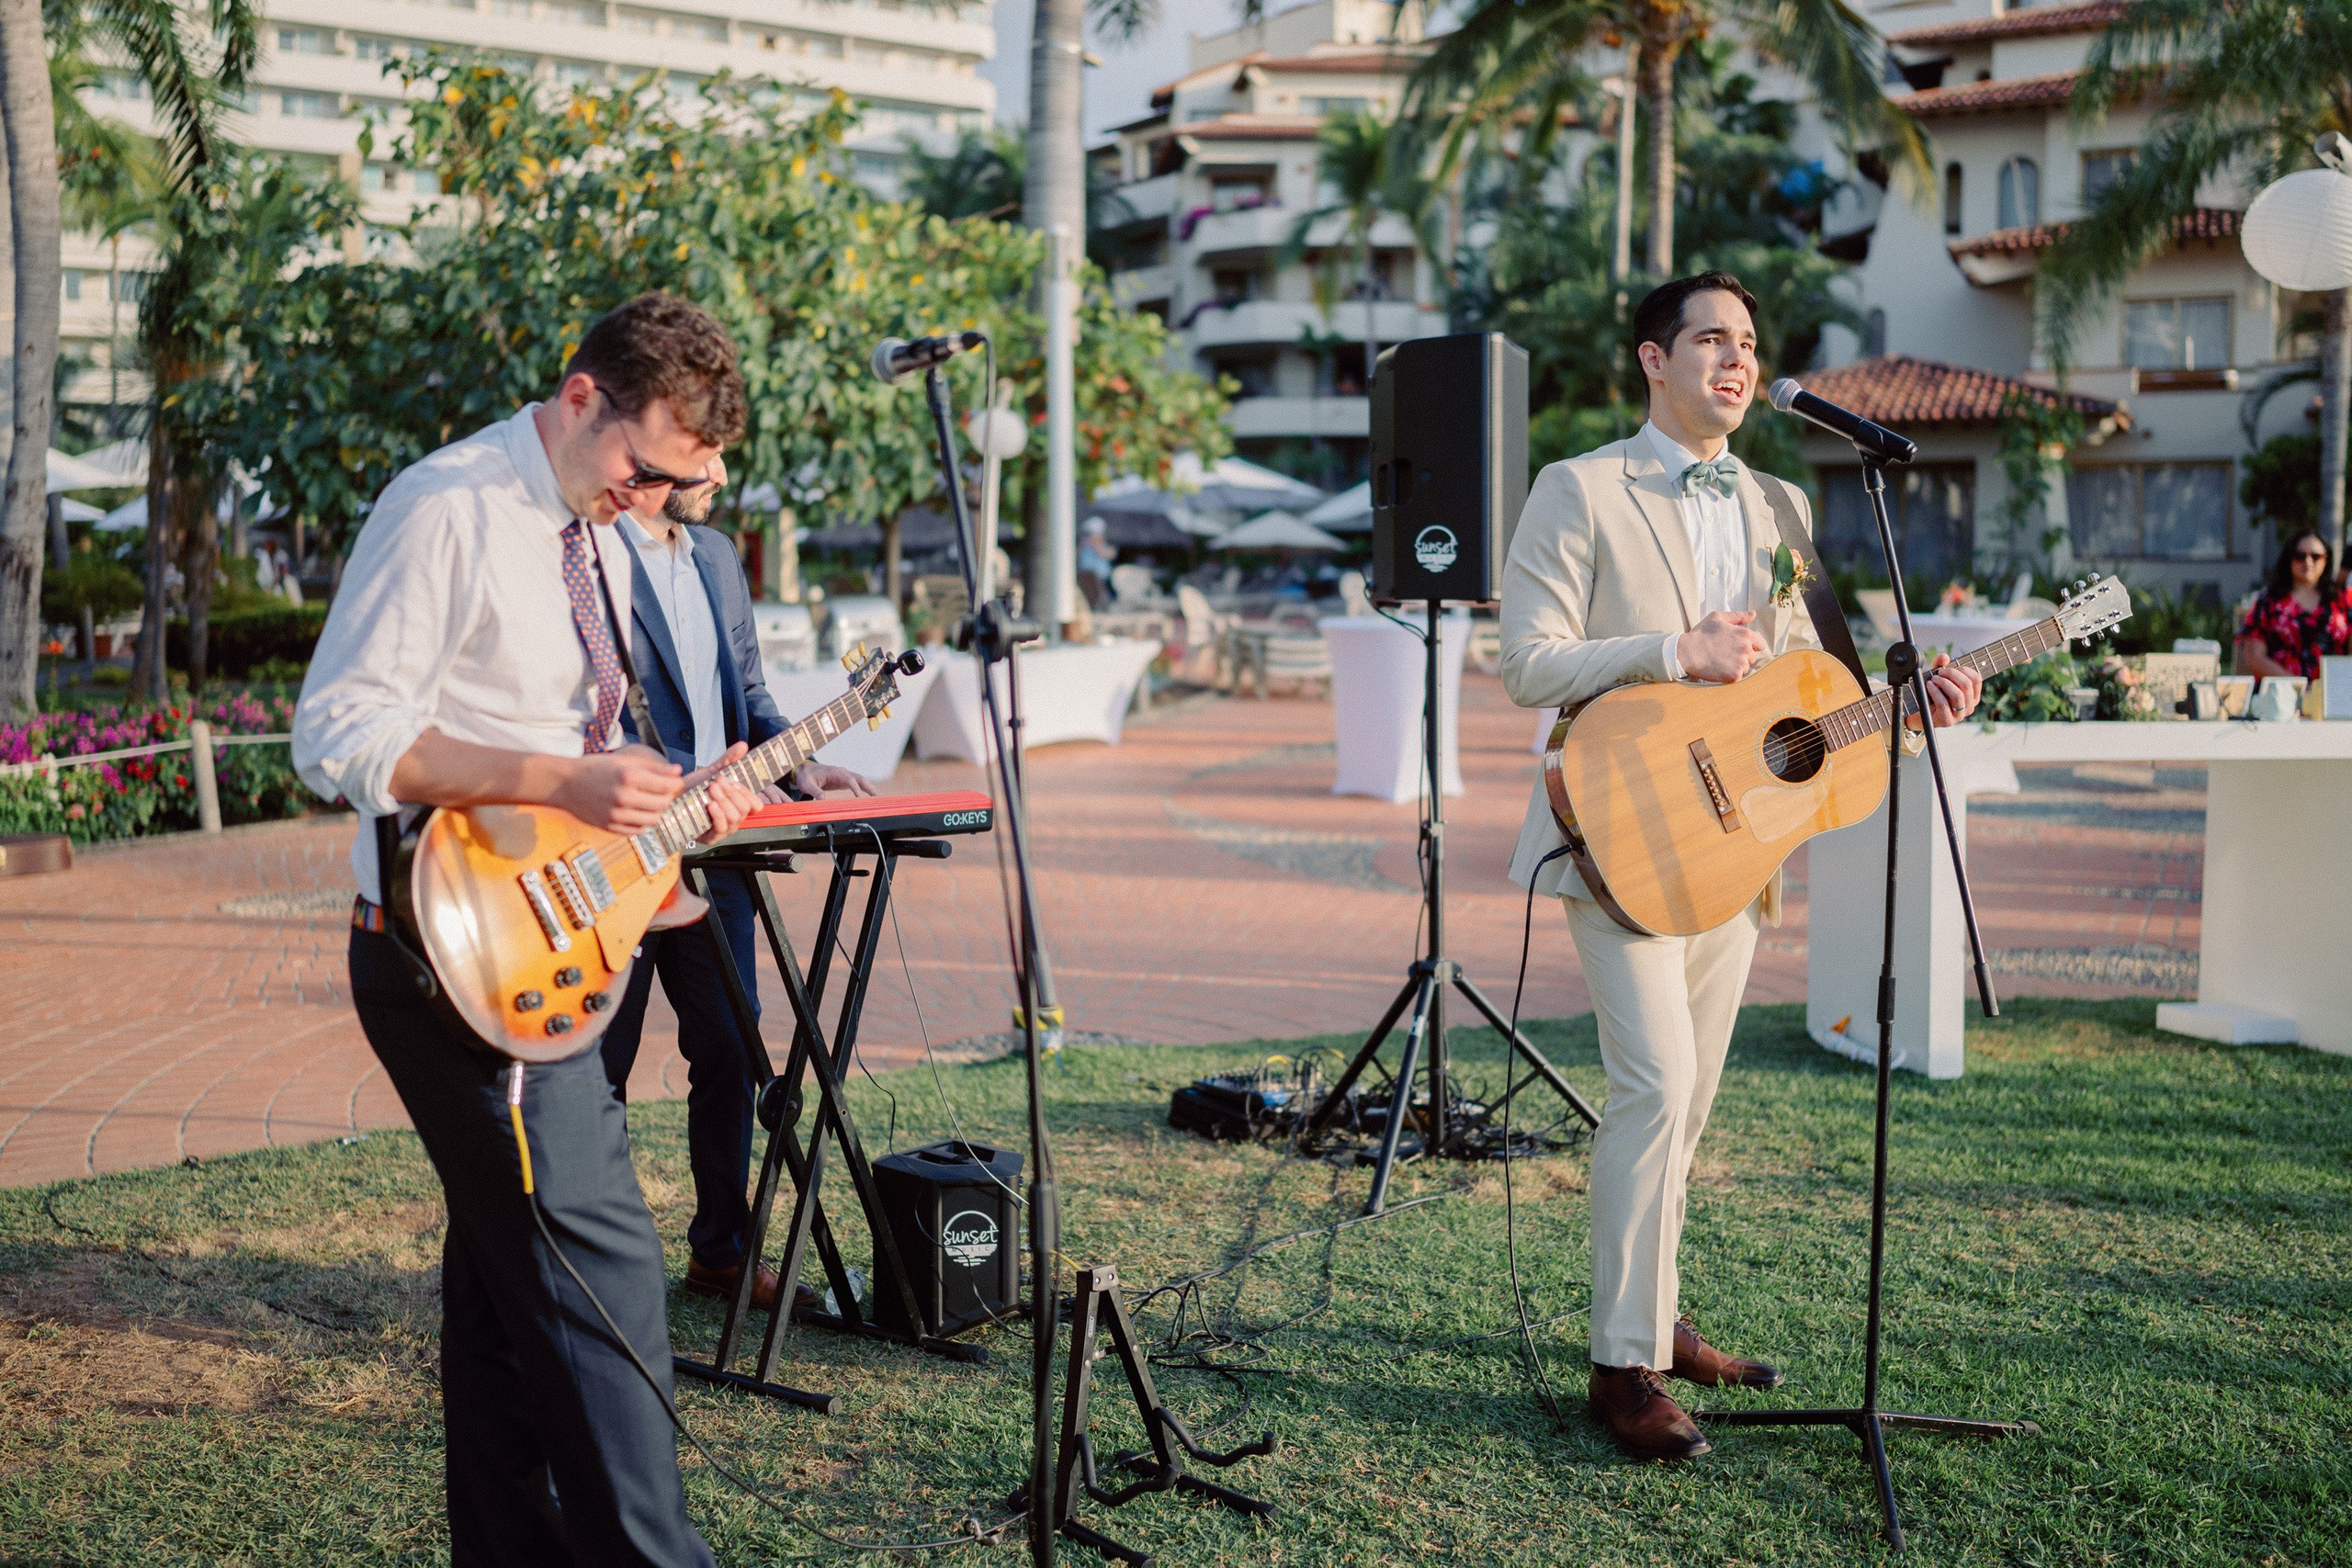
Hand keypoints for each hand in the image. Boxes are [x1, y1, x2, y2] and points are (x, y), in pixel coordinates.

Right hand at [554, 745, 684, 832]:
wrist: (565, 784)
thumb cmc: (594, 768)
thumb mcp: (624, 761)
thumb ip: (653, 767)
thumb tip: (678, 771)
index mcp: (628, 776)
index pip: (667, 786)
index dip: (676, 784)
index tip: (675, 782)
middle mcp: (623, 797)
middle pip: (663, 804)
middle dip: (667, 797)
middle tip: (662, 791)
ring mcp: (616, 815)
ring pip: (653, 820)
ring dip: (656, 811)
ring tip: (648, 801)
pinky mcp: (610, 827)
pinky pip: (638, 830)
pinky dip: (642, 822)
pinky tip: (636, 811)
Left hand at [683, 743, 760, 843]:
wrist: (669, 800)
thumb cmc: (691, 790)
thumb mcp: (710, 772)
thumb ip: (727, 760)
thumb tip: (742, 746)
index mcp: (736, 804)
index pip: (755, 805)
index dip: (749, 794)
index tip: (736, 782)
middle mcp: (732, 818)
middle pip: (745, 809)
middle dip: (733, 794)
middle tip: (719, 782)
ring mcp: (723, 828)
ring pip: (734, 818)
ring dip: (725, 802)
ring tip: (712, 790)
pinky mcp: (711, 837)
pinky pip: (721, 828)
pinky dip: (718, 815)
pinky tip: (711, 805)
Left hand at [792, 762, 879, 798]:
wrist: (806, 771)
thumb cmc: (807, 776)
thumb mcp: (808, 784)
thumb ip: (815, 791)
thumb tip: (822, 799)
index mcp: (835, 772)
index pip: (849, 778)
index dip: (855, 787)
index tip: (860, 796)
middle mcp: (843, 773)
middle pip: (860, 779)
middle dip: (870, 787)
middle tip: (879, 797)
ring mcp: (846, 777)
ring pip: (862, 782)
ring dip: (872, 789)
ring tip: (881, 799)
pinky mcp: (846, 782)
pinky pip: (859, 786)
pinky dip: (867, 791)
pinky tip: (873, 798)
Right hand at [1676, 610, 1767, 683]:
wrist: (1687, 652)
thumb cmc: (1701, 634)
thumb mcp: (1718, 618)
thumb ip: (1738, 616)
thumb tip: (1753, 614)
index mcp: (1745, 634)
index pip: (1760, 644)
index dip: (1750, 645)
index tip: (1737, 647)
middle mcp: (1746, 649)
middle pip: (1752, 657)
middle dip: (1742, 656)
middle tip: (1725, 654)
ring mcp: (1741, 663)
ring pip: (1745, 668)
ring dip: (1736, 666)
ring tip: (1721, 661)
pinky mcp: (1734, 676)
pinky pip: (1738, 677)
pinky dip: (1730, 675)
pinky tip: (1719, 668)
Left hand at [1906, 653, 1982, 729]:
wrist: (1920, 714)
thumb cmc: (1932, 694)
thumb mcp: (1937, 678)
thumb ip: (1940, 665)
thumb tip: (1944, 656)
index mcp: (1972, 695)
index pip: (1976, 679)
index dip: (1963, 670)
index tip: (1949, 668)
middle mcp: (1969, 706)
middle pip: (1967, 685)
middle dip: (1952, 674)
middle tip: (1939, 672)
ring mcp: (1959, 715)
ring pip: (1957, 695)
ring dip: (1944, 683)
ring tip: (1933, 679)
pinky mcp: (1947, 721)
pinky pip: (1943, 704)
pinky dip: (1935, 692)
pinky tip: (1929, 686)